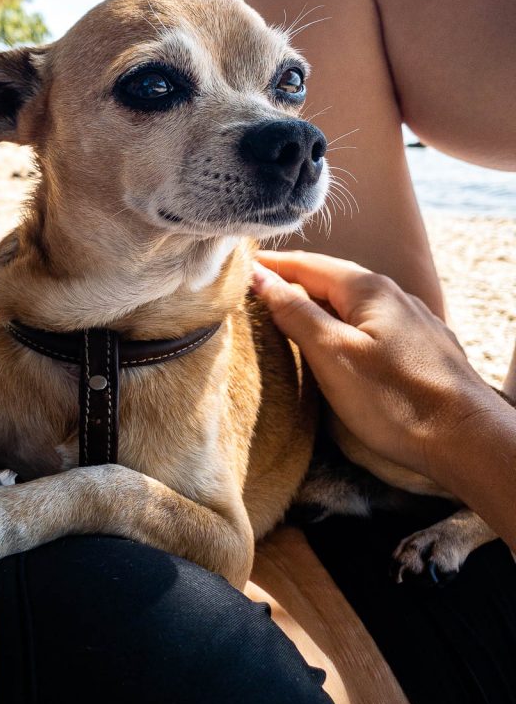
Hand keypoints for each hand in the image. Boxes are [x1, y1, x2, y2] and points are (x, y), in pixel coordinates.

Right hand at [251, 251, 493, 484]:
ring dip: (316, 304)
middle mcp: (392, 294)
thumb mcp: (333, 354)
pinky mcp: (419, 347)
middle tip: (252, 292)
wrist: (467, 440)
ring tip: (285, 315)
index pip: (307, 263)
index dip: (270, 264)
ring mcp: (409, 320)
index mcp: (368, 288)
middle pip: (329, 279)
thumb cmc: (396, 400)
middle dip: (291, 282)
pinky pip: (369, 323)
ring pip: (351, 302)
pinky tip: (334, 341)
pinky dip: (341, 324)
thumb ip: (295, 312)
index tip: (236, 268)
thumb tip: (260, 277)